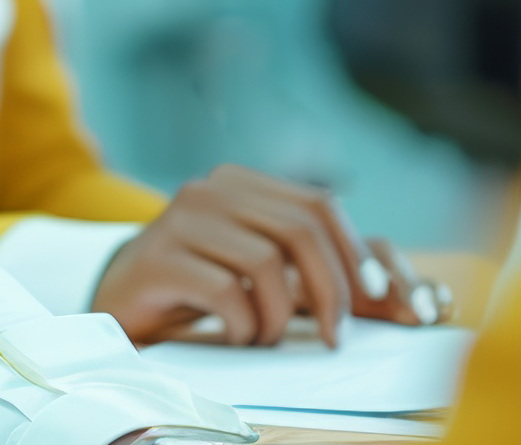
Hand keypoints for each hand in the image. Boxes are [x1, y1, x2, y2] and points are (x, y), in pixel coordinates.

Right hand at [87, 165, 440, 347]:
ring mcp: (179, 220)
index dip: (355, 251)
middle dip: (332, 290)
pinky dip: (244, 326)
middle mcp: (210, 189)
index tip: (376, 299)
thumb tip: (400, 295)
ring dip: (279, 316)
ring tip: (264, 337)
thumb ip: (316, 273)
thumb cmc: (202, 289)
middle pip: (299, 229)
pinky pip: (227, 293)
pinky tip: (234, 337)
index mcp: (240, 183)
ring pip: (266, 263)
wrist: (119, 303)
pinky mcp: (157, 258)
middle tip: (337, 337)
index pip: (318, 205)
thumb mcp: (262, 274)